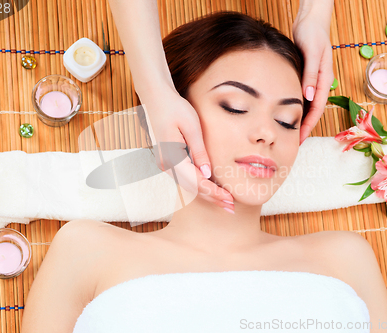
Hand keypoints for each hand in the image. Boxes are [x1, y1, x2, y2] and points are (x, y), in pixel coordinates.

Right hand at [139, 87, 234, 211]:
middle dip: (212, 198)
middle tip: (231, 207)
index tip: (230, 200)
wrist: (155, 98)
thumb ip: (199, 152)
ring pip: (188, 185)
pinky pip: (184, 177)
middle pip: (192, 188)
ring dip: (206, 194)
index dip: (214, 193)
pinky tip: (211, 188)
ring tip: (224, 201)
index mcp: (172, 157)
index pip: (197, 182)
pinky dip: (198, 185)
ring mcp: (165, 164)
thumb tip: (207, 174)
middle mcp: (166, 165)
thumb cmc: (175, 108)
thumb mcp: (192, 127)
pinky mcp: (167, 160)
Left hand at [292, 5, 334, 143]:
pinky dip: (295, 107)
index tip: (300, 138)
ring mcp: (313, 80)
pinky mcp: (306, 77)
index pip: (317, 108)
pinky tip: (285, 114)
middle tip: (293, 142)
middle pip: (313, 110)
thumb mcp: (312, 53)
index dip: (309, 125)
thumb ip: (310, 74)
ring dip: (300, 119)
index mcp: (324, 79)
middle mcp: (320, 82)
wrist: (311, 21)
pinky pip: (302, 96)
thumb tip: (308, 95)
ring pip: (308, 105)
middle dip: (305, 127)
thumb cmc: (313, 34)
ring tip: (289, 133)